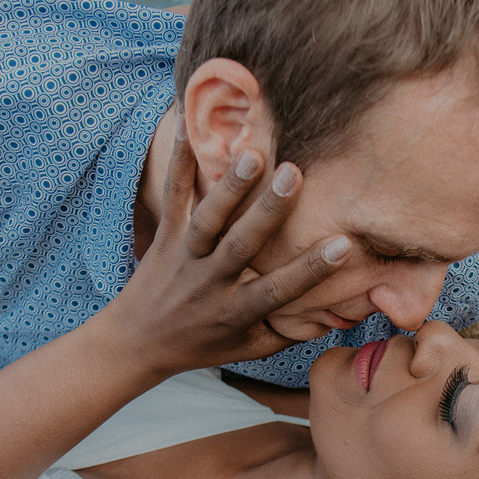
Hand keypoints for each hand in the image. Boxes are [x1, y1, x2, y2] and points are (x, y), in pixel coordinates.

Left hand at [104, 113, 350, 376]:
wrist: (136, 343)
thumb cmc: (202, 344)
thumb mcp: (248, 349)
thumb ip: (289, 333)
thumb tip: (337, 314)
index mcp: (236, 311)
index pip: (278, 291)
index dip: (310, 269)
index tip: (343, 245)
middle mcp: (210, 282)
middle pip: (241, 245)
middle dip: (268, 210)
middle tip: (293, 174)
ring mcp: (184, 257)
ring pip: (208, 219)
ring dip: (229, 185)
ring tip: (252, 153)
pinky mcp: (163, 237)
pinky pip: (171, 198)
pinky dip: (177, 164)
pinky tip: (183, 128)